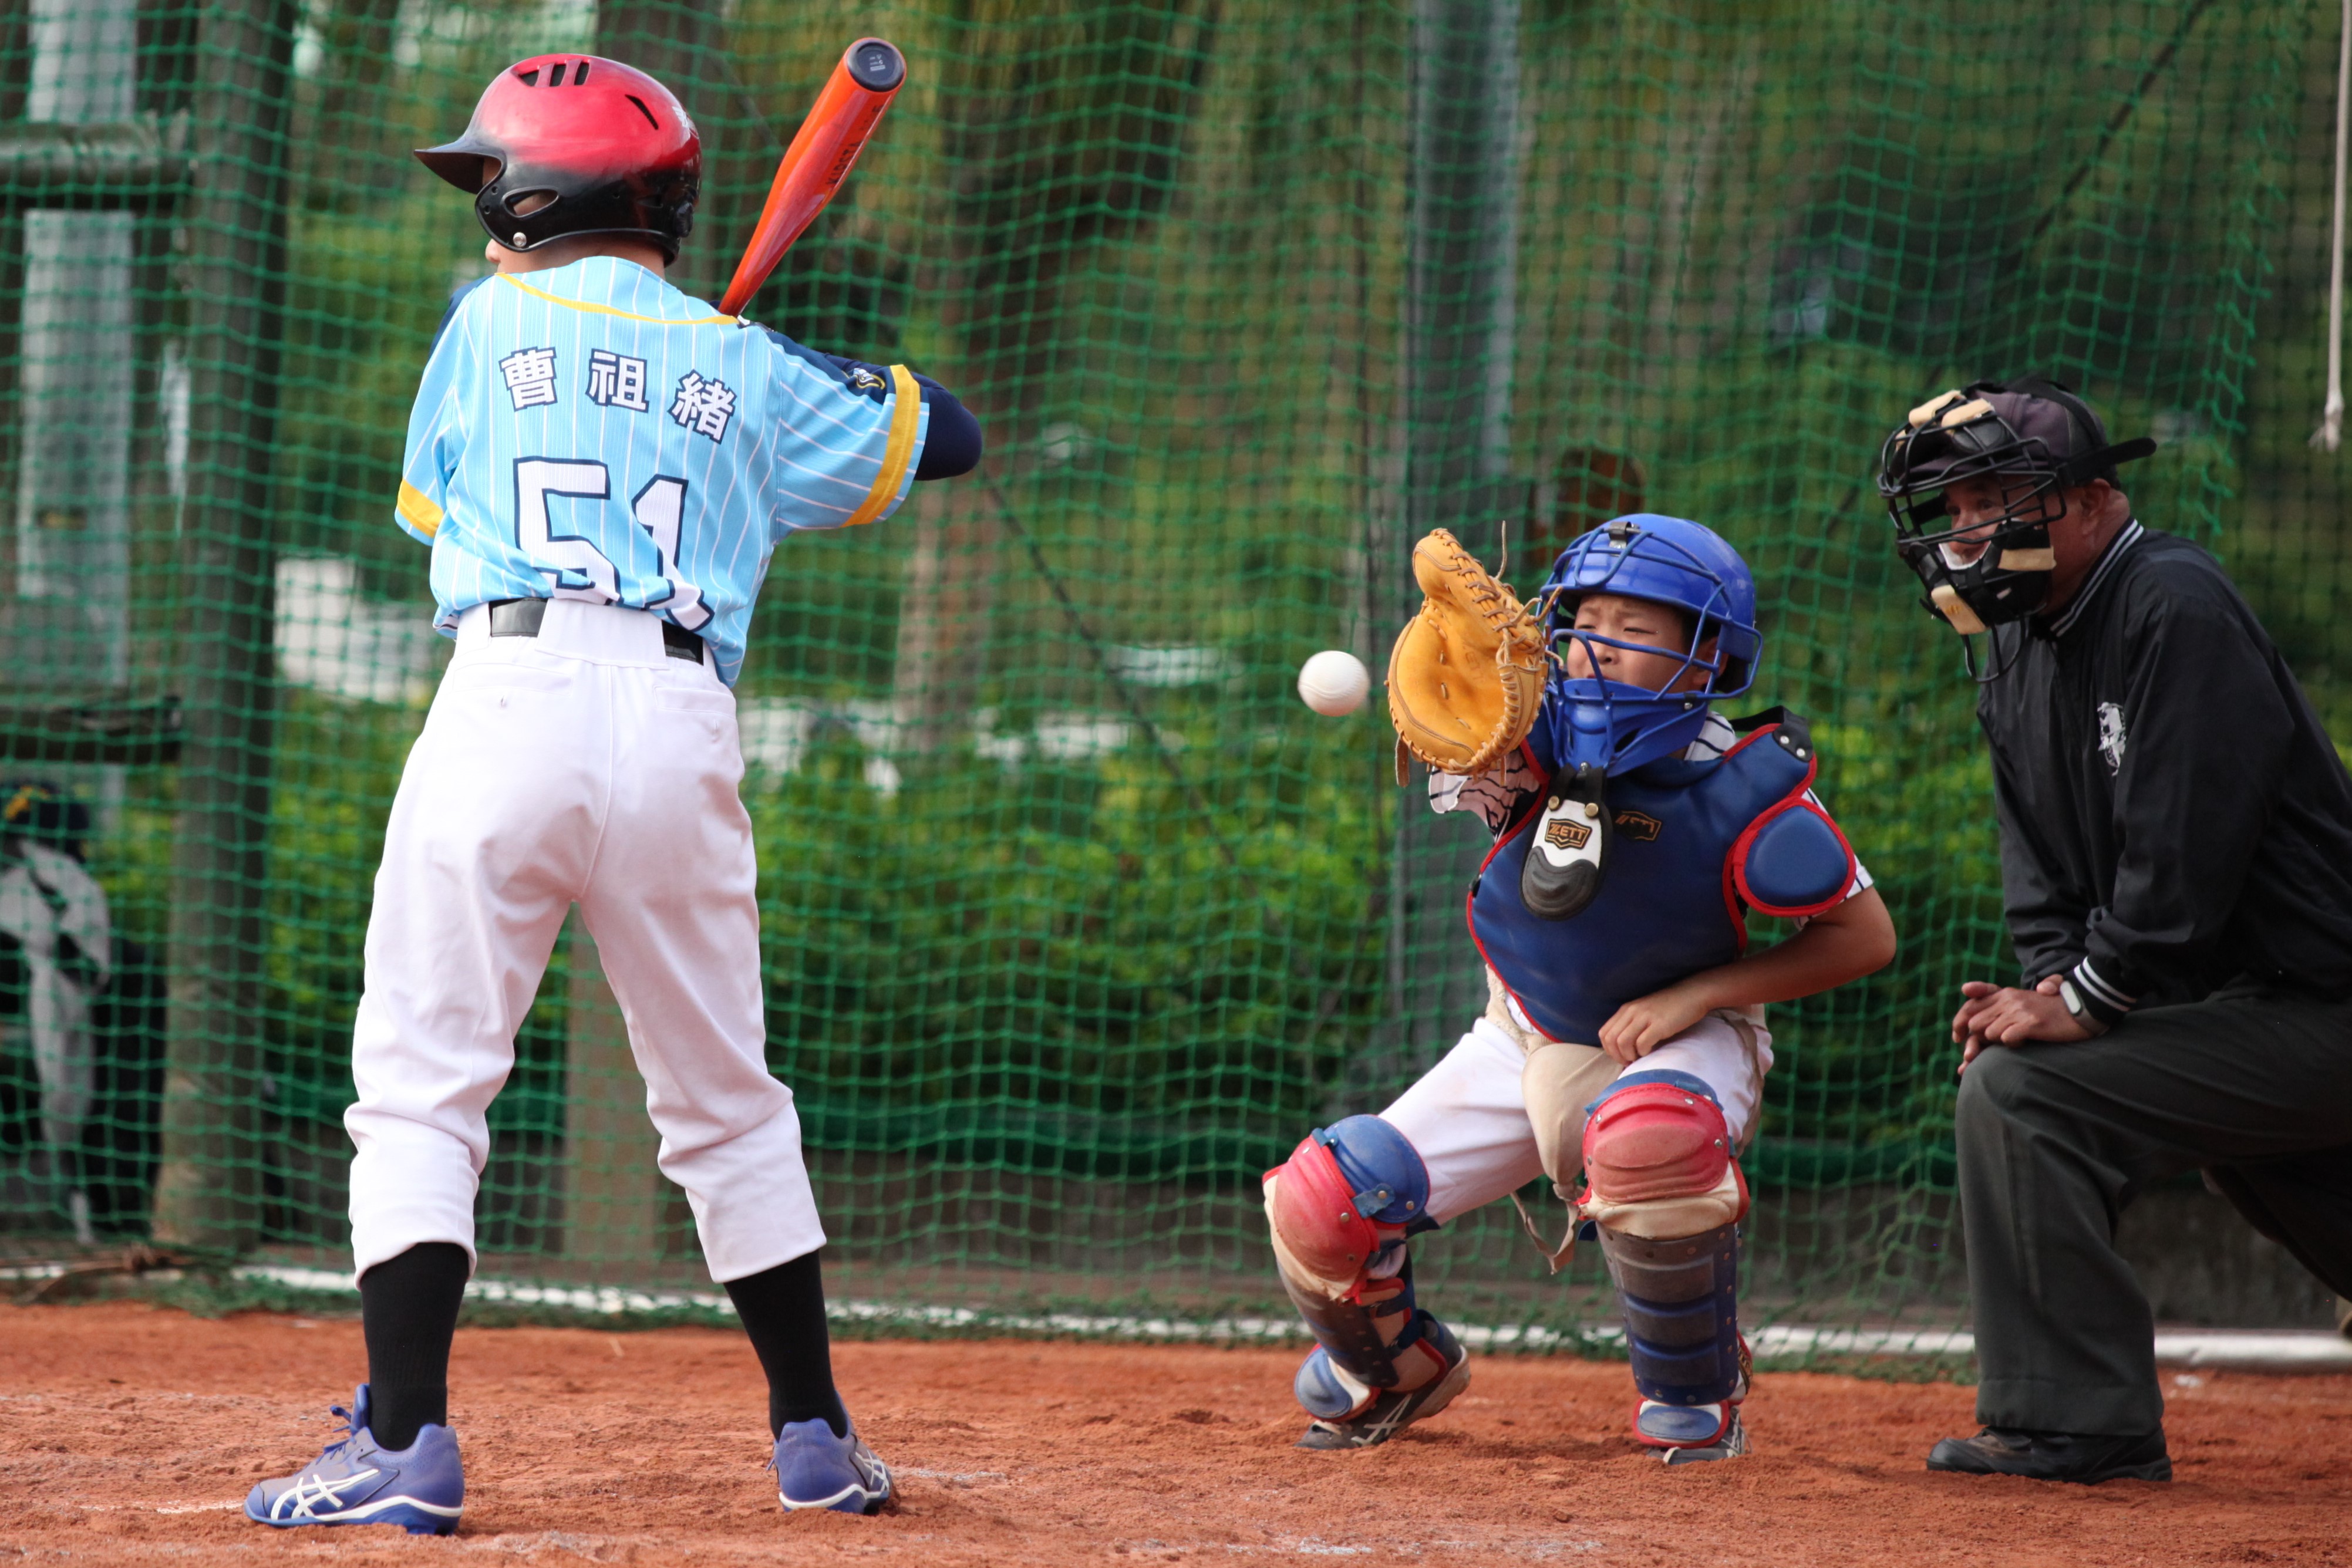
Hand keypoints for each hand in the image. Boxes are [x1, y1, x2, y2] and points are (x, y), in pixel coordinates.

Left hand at [1598, 981, 1714, 1064]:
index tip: (1621, 1057)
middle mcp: (1632, 1011)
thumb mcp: (1645, 1012)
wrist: (1693, 994)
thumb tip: (1624, 1051)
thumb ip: (1632, 1026)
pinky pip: (1642, 1043)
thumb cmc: (1670, 1008)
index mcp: (1626, 1009)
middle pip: (1611, 1039)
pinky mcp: (1659, 1024)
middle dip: (1617, 1056)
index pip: (1604, 1033)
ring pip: (1623, 1042)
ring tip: (1639, 1058)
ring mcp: (1645, 1017)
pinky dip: (1643, 1052)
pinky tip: (1650, 1052)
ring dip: (1629, 1055)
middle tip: (1630, 1062)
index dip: (1609, 1050)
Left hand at [1951, 975, 2088, 1071]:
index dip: (1959, 1024)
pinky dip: (2012, 1045)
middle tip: (1982, 1054)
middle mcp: (2009, 999)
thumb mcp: (2021, 1003)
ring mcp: (2019, 1011)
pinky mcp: (2031, 1023)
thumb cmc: (2050, 1010)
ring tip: (2014, 1042)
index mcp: (2004, 994)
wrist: (2081, 1009)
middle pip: (1975, 1024)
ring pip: (1989, 1033)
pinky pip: (2007, 1038)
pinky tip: (2024, 1042)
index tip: (1958, 1040)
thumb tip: (1967, 1001)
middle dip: (1976, 1042)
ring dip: (1996, 1043)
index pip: (1970, 1007)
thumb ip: (1996, 1006)